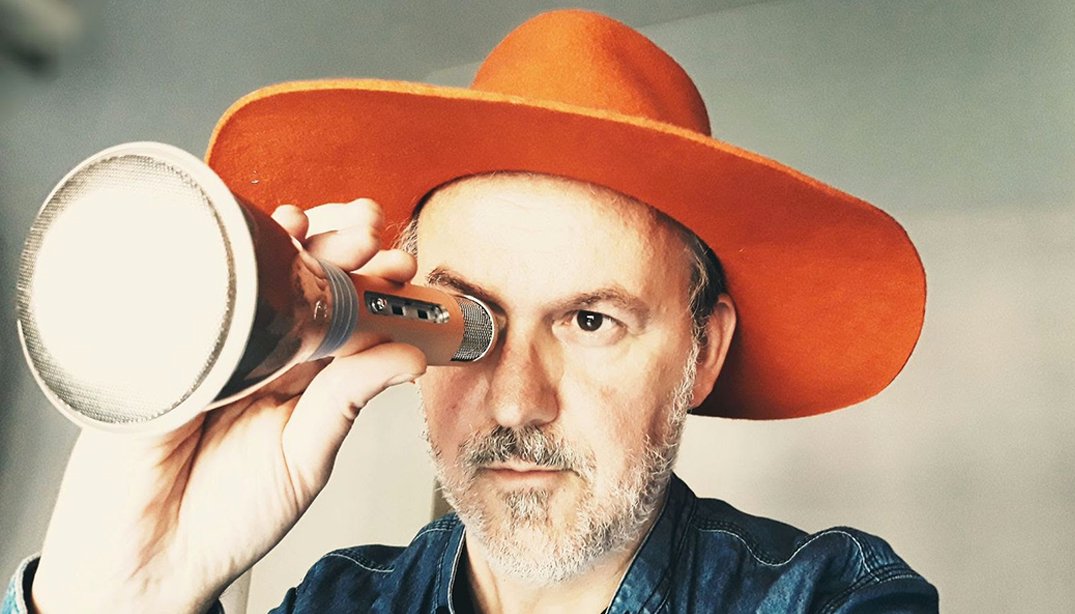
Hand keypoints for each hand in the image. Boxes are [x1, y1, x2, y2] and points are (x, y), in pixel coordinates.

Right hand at [31, 199, 425, 613]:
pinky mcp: (164, 342)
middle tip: (369, 232)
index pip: (343, 311)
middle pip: (301, 278)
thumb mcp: (306, 455)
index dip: (371, 283)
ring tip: (324, 226)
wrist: (152, 553)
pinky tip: (253, 235)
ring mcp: (213, 340)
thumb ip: (350, 400)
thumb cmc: (229, 513)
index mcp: (298, 372)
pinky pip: (194, 288)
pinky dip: (223, 255)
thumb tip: (411, 356)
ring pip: (253, 271)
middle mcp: (259, 348)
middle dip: (337, 245)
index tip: (401, 266)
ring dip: (288, 239)